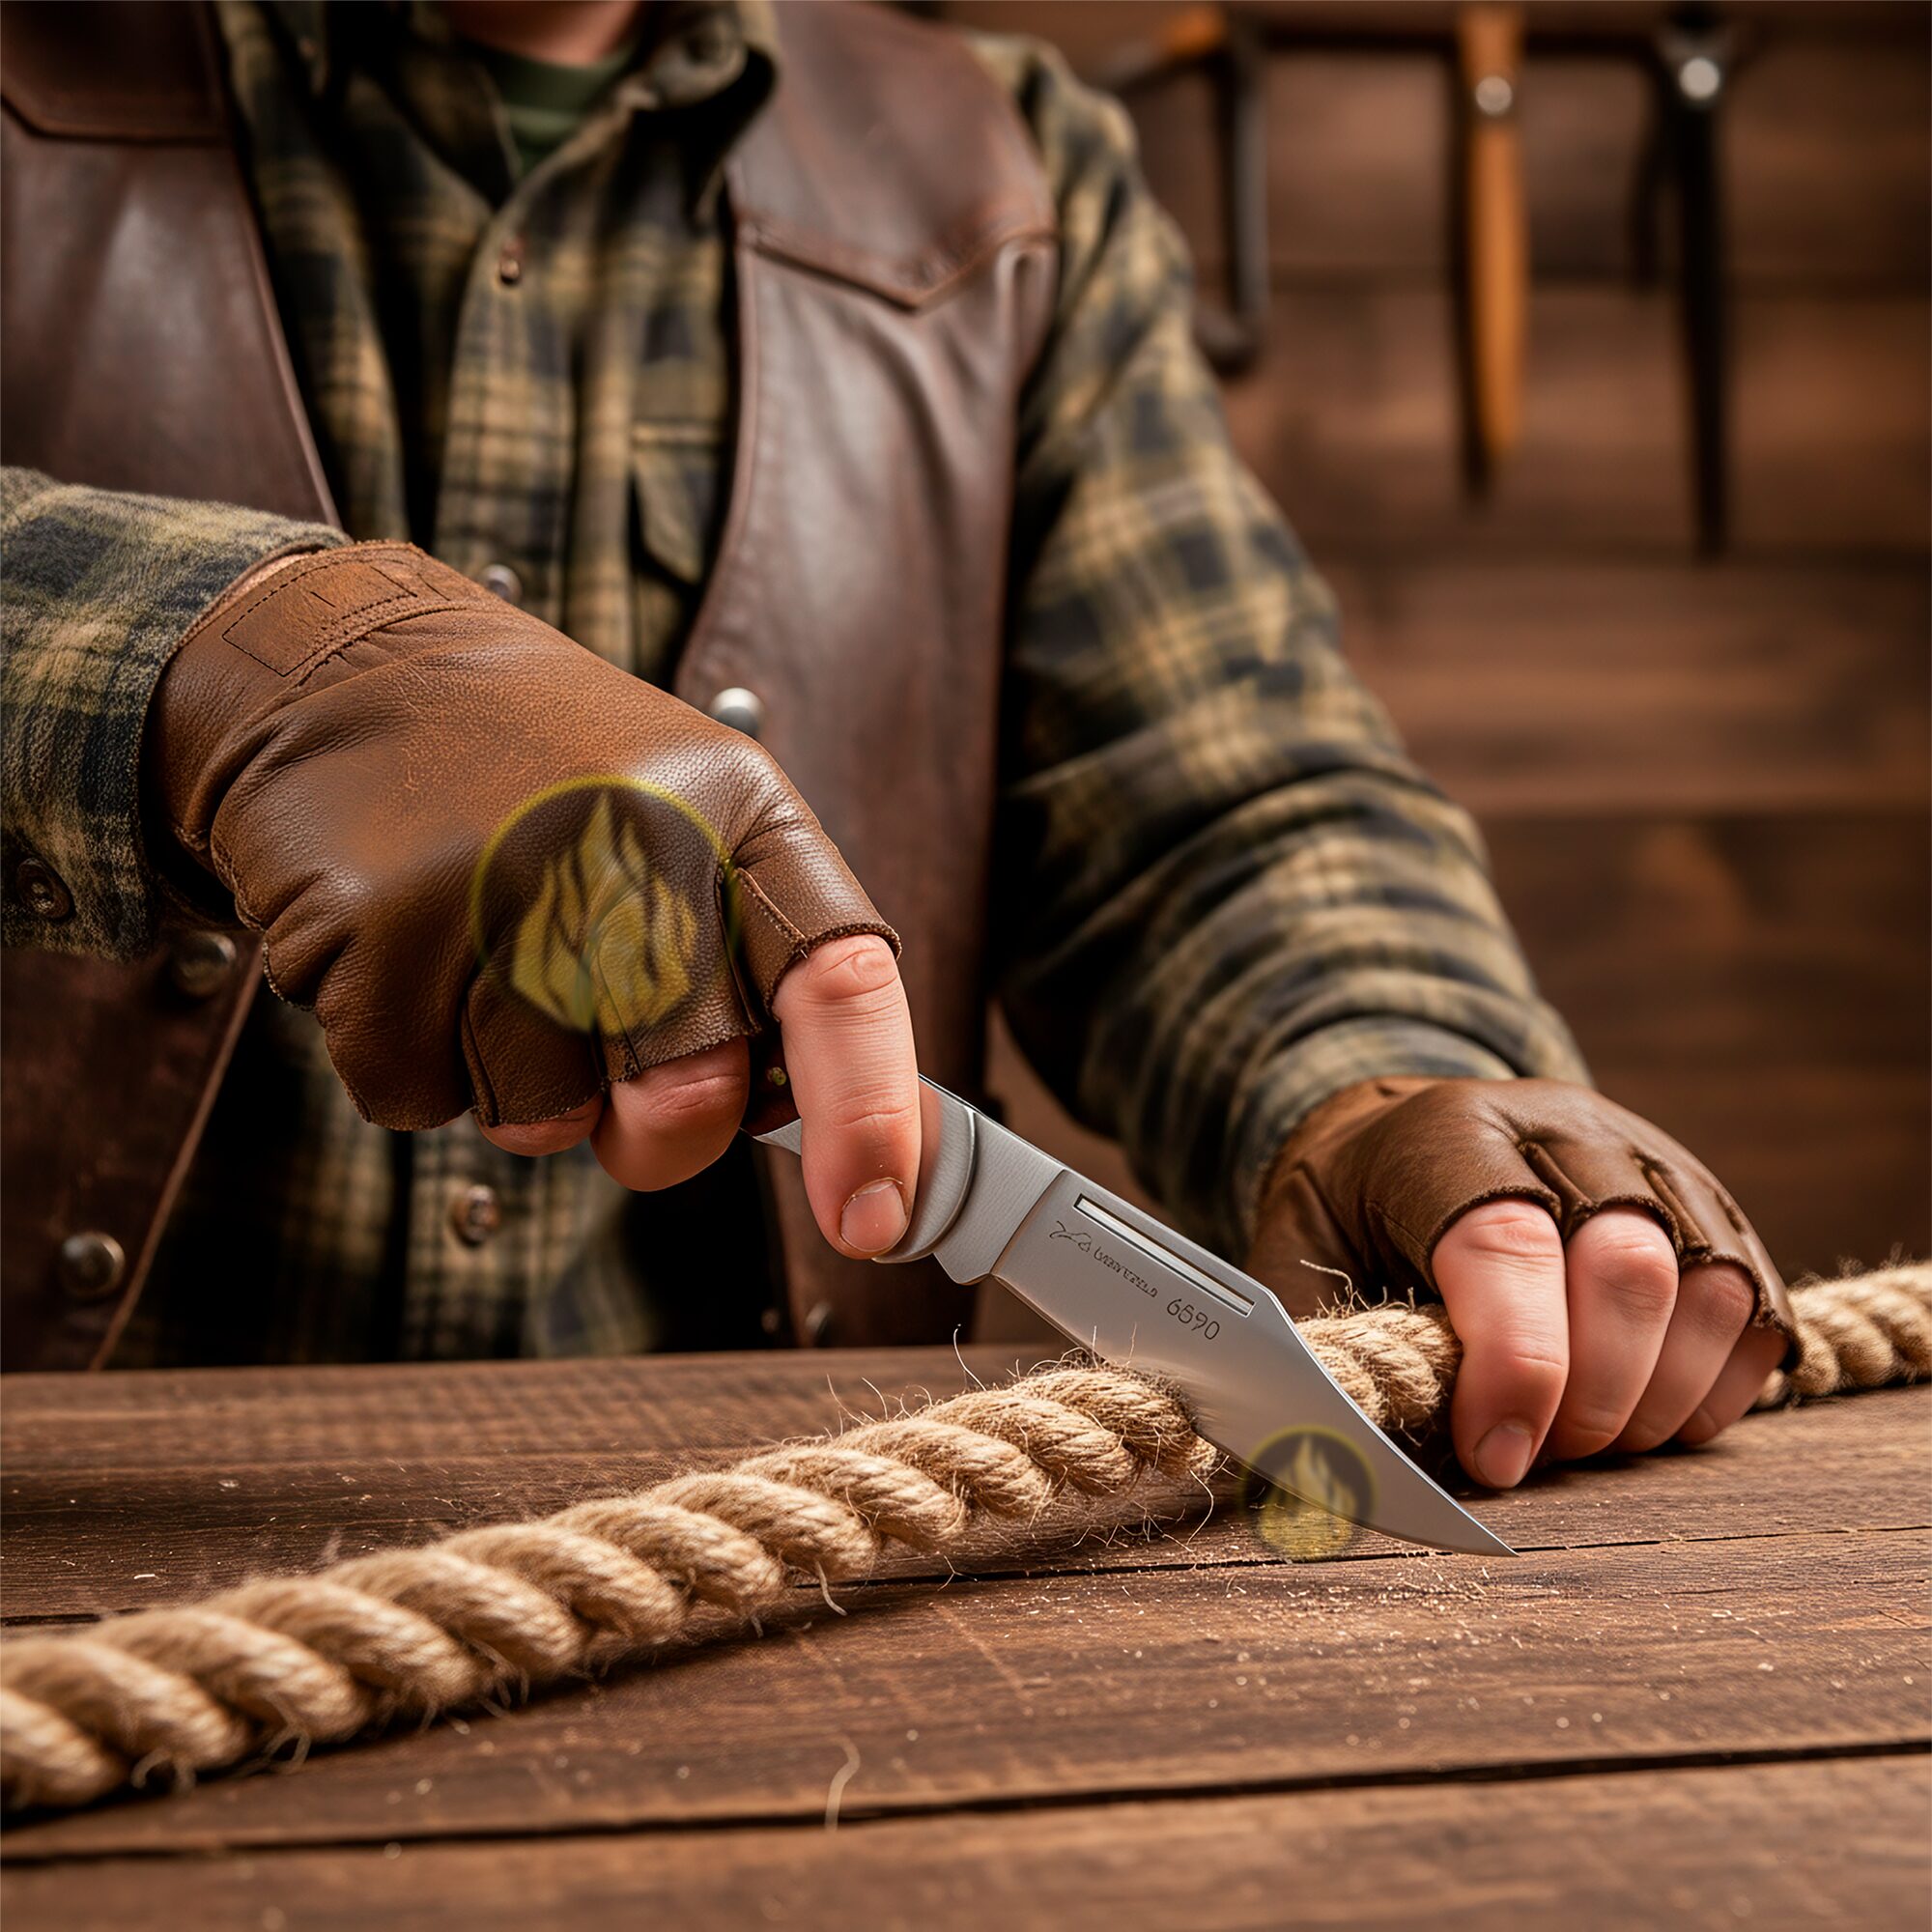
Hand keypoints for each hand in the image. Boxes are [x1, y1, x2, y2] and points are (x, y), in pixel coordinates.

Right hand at [145, 543, 919, 1257]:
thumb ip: (752, 964)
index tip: (872, 1217)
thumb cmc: (539, 768)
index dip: (869, 1115)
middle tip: (604, 1049)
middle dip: (654, 1126)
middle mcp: (632, 844)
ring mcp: (499, 889)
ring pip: (541, 1120)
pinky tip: (409, 943)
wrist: (342, 666)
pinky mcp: (377, 937)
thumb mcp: (687, 814)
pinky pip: (419, 1102)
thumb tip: (811, 1134)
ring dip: (514, 1080)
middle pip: (690, 1094)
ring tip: (483, 944)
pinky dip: (412, 1056)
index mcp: (737, 814)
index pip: (841, 983)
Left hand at [1247, 1077, 1794, 1487]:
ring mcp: (1654, 1161)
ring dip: (1658, 1400)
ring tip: (1589, 1442)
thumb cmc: (1346, 1211)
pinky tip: (1649, 1418)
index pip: (1505, 1244)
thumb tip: (1337, 1464)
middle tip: (1538, 1460)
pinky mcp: (1713, 1207)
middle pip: (1626, 1267)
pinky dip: (1715, 1388)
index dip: (1513, 1368)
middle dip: (1591, 1398)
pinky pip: (1756, 1307)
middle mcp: (1567, 1130)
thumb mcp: (1292, 1256)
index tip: (1495, 1460)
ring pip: (1709, 1287)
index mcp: (1452, 1134)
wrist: (1405, 1130)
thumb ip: (1317, 1350)